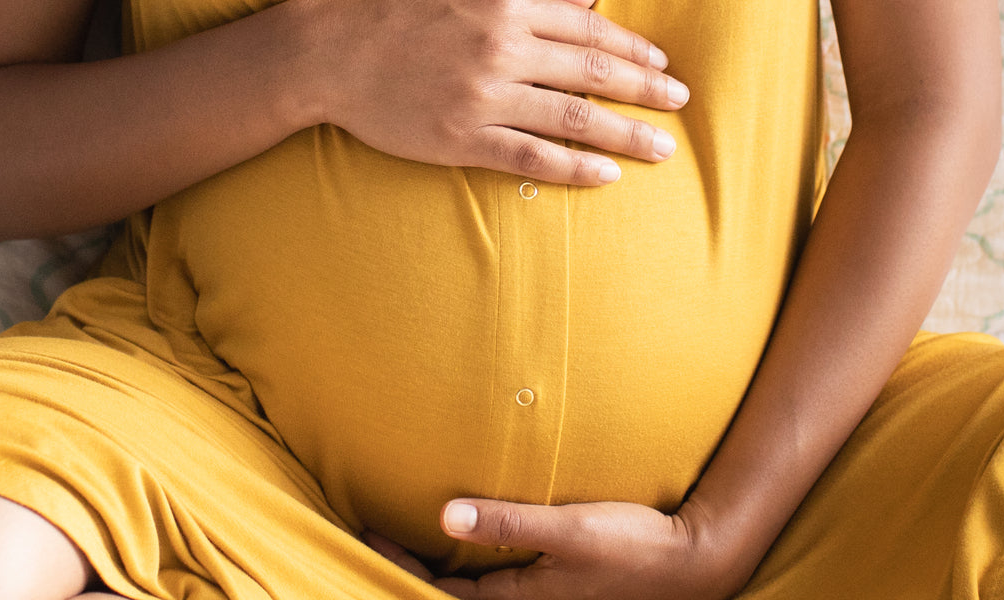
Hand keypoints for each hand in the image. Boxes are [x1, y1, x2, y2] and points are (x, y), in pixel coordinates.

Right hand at [292, 0, 690, 185]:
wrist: (323, 50)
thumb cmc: (388, 8)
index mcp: (504, 3)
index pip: (588, 26)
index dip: (631, 45)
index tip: (661, 61)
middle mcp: (501, 47)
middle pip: (593, 71)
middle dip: (646, 88)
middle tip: (679, 102)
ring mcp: (482, 96)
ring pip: (574, 118)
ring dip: (627, 135)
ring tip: (662, 149)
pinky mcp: (460, 138)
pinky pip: (531, 157)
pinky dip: (574, 168)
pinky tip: (606, 177)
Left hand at [369, 499, 758, 599]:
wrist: (699, 563)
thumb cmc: (637, 547)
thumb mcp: (570, 530)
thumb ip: (509, 522)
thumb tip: (445, 515)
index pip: (442, 591)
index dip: (402, 565)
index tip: (370, 533)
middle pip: (456, 596)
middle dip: (414, 570)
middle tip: (379, 537)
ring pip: (480, 592)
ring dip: (445, 571)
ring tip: (415, 543)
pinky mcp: (564, 591)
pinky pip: (505, 584)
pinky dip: (478, 569)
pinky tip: (476, 547)